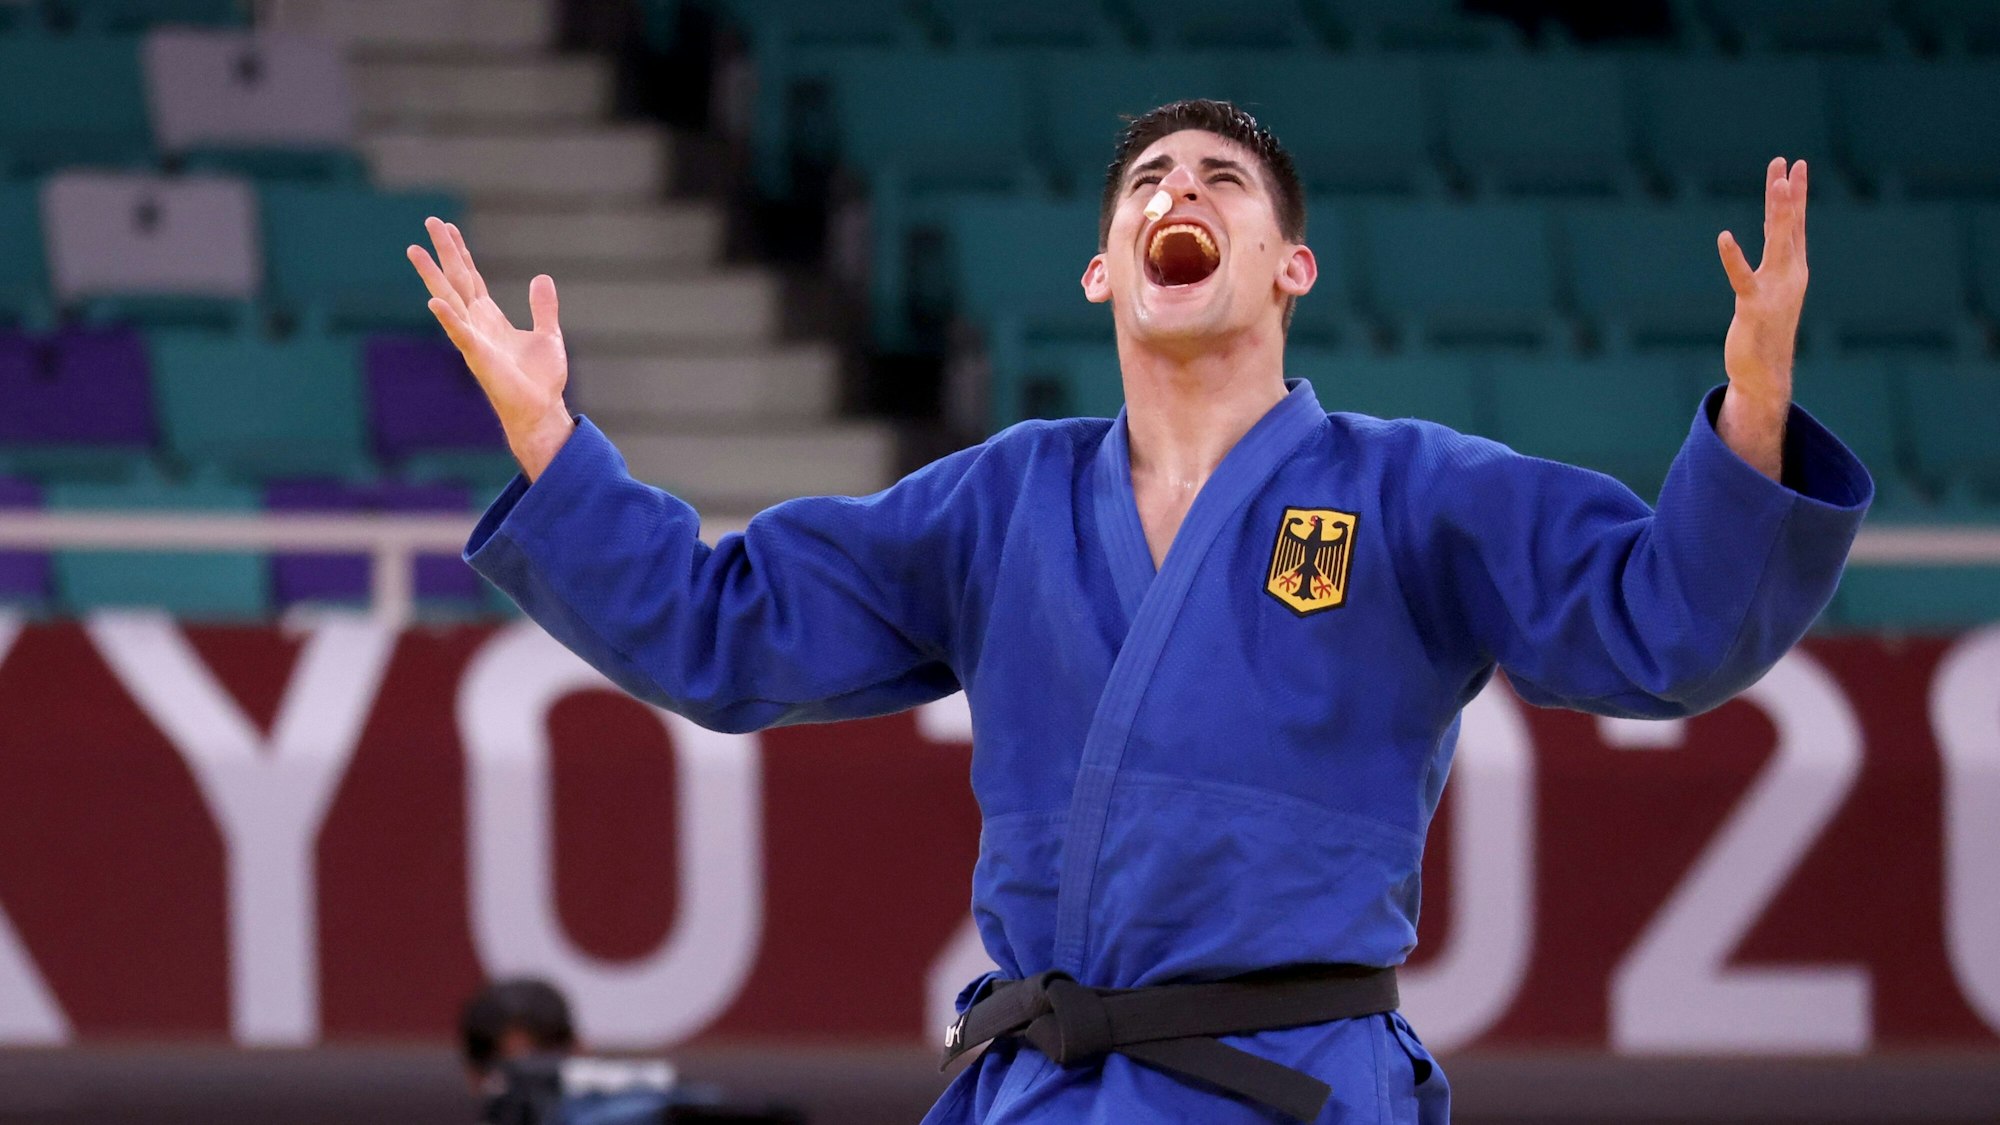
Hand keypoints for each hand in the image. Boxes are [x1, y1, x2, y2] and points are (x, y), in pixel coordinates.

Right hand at [408, 217, 573, 479]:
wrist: (541, 410)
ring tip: (414, 250)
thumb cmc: (541, 380)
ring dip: (432, 276)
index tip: (448, 228)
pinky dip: (448, 318)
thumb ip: (543, 307)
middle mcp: (477, 324)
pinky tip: (434, 303)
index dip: (461, 253)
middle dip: (444, 251)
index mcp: (490, 318)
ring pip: (449, 300)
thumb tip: (542, 277)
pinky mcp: (479, 357)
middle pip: (456, 280)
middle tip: (430, 220)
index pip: (471, 278)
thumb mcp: (547, 335)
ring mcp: (474, 339)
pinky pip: (461, 334)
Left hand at [1714, 158, 1807, 480]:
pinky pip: (1742, 277)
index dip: (1794, 194)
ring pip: (1777, 242)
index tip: (1796, 165)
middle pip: (1789, 225)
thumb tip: (1776, 242)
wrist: (1766, 374)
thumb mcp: (1773, 292)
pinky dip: (1733, 257)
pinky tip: (1723, 237)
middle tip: (1787, 163)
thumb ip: (1774, 266)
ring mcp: (1775, 290)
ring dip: (1777, 212)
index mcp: (1793, 269)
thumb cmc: (1766, 333)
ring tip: (1777, 184)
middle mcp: (1790, 275)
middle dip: (1788, 193)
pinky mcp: (1753, 307)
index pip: (1794, 224)